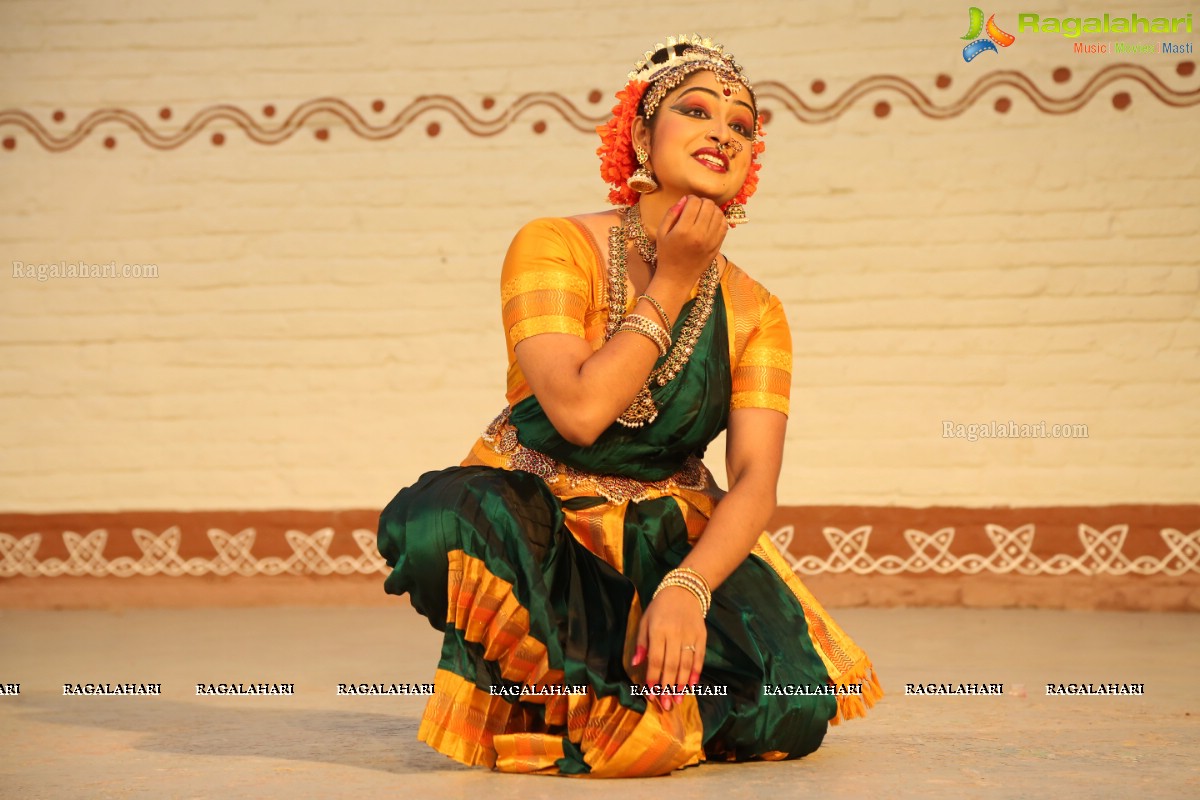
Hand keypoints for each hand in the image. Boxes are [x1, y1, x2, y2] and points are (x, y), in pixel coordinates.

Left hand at [631, 585, 706, 711]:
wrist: (684, 590)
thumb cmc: (660, 608)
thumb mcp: (645, 621)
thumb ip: (641, 643)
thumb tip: (635, 664)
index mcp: (658, 630)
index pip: (655, 659)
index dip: (653, 678)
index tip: (650, 694)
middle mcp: (675, 634)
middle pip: (671, 665)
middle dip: (668, 687)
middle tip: (666, 705)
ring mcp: (690, 635)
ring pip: (686, 664)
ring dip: (682, 684)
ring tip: (678, 700)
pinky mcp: (702, 636)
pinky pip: (700, 658)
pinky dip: (696, 673)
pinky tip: (692, 686)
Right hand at [652, 195, 726, 289]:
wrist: (676, 277)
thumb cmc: (666, 254)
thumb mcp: (661, 233)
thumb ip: (671, 214)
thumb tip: (684, 199)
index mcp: (683, 230)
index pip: (694, 202)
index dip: (691, 199)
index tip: (687, 203)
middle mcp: (699, 234)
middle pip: (708, 205)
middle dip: (702, 202)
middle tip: (696, 208)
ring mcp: (711, 240)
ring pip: (718, 213)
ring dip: (711, 210)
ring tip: (704, 214)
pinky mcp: (717, 246)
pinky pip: (724, 225)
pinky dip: (719, 219)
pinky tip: (711, 221)